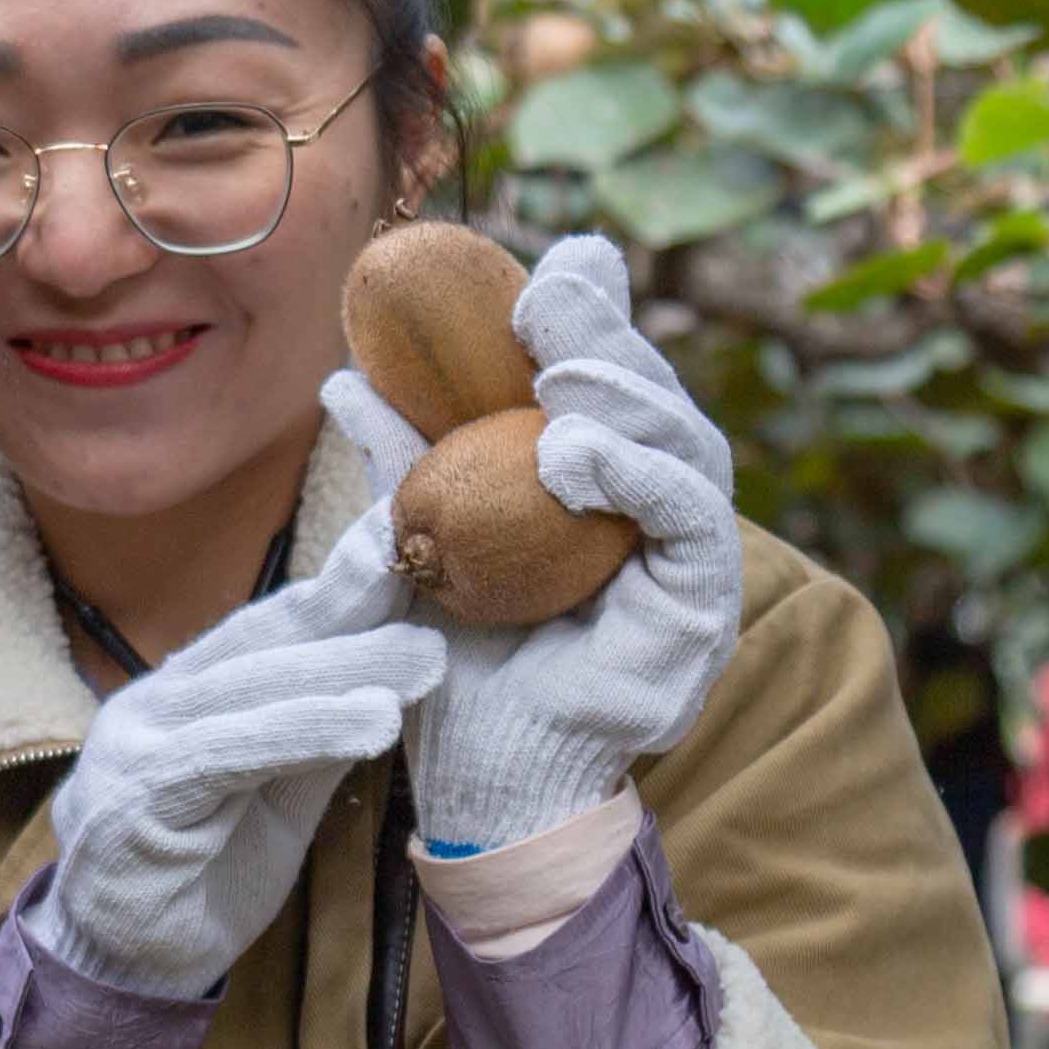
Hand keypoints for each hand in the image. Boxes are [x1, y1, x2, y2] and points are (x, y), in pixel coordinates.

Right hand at [33, 563, 448, 995]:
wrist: (120, 969)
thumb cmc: (200, 879)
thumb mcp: (278, 797)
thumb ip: (318, 739)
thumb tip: (391, 676)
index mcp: (186, 694)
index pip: (271, 625)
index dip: (341, 581)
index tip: (405, 537)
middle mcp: (155, 704)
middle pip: (263, 642)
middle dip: (351, 605)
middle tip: (434, 577)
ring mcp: (137, 747)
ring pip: (248, 690)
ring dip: (342, 670)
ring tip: (423, 661)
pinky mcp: (136, 801)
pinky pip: (226, 754)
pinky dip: (302, 732)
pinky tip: (370, 724)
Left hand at [321, 231, 743, 848]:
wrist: (472, 778)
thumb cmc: (449, 666)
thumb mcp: (418, 538)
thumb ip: (402, 460)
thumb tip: (346, 374)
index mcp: (605, 493)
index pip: (613, 387)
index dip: (592, 322)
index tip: (543, 271)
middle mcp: (659, 522)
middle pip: (658, 404)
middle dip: (610, 336)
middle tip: (549, 295)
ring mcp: (690, 570)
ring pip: (690, 450)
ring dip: (629, 394)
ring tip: (560, 372)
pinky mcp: (702, 618)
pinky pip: (695, 526)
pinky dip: (642, 476)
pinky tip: (576, 450)